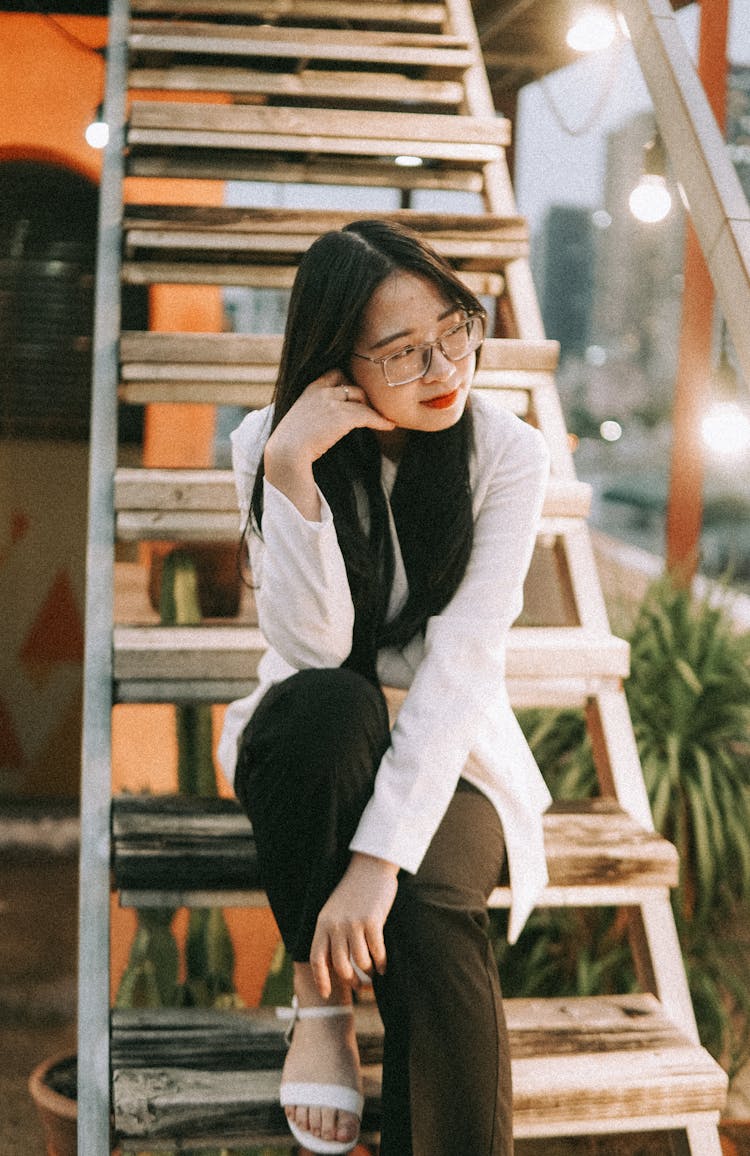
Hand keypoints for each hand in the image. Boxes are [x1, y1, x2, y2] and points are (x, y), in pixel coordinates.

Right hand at [264, 370, 395, 519]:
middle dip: (363, 397)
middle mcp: (323, 391)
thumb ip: (314, 412)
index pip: (335, 374)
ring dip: (374, 409)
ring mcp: (332, 402)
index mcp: (311, 389)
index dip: (348, 382)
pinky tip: (389, 426)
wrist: (287, 452)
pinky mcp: (342, 416)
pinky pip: (367, 415)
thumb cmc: (291, 442)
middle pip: (352, 385)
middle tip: (372, 409)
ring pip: (361, 399)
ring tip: (384, 418)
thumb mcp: (301, 418)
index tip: (356, 395)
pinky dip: (380, 421)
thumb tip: (326, 421)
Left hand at [310, 853, 398, 998]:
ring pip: (360, 962)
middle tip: (360, 985)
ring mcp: (354, 923)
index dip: (321, 979)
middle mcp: (336, 925)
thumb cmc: (353, 893)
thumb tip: (334, 966)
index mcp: (322, 923)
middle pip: (341, 966)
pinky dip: (381, 963)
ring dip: (368, 972)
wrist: (370, 868)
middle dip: (351, 981)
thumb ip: (331, 934)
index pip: (317, 959)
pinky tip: (383, 966)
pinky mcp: (372, 921)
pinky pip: (377, 952)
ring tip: (373, 972)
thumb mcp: (333, 911)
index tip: (326, 994)